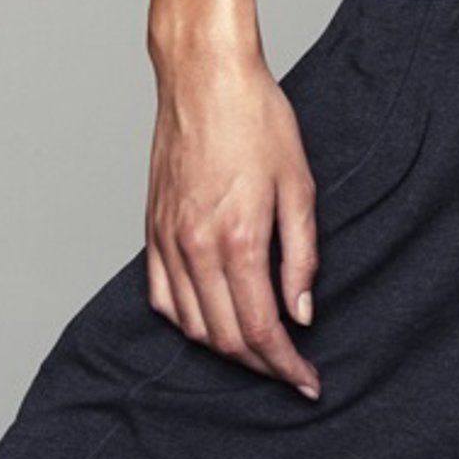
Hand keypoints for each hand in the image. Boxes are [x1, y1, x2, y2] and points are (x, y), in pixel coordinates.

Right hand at [145, 46, 323, 398]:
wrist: (205, 76)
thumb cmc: (258, 119)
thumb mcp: (299, 185)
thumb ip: (301, 256)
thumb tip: (301, 314)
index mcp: (238, 239)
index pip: (260, 330)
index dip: (286, 366)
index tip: (307, 382)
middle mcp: (195, 248)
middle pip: (224, 338)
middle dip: (260, 365)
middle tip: (290, 371)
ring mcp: (167, 240)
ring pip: (190, 325)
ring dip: (224, 349)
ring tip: (257, 351)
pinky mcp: (152, 229)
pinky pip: (161, 297)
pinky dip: (186, 322)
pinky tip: (209, 321)